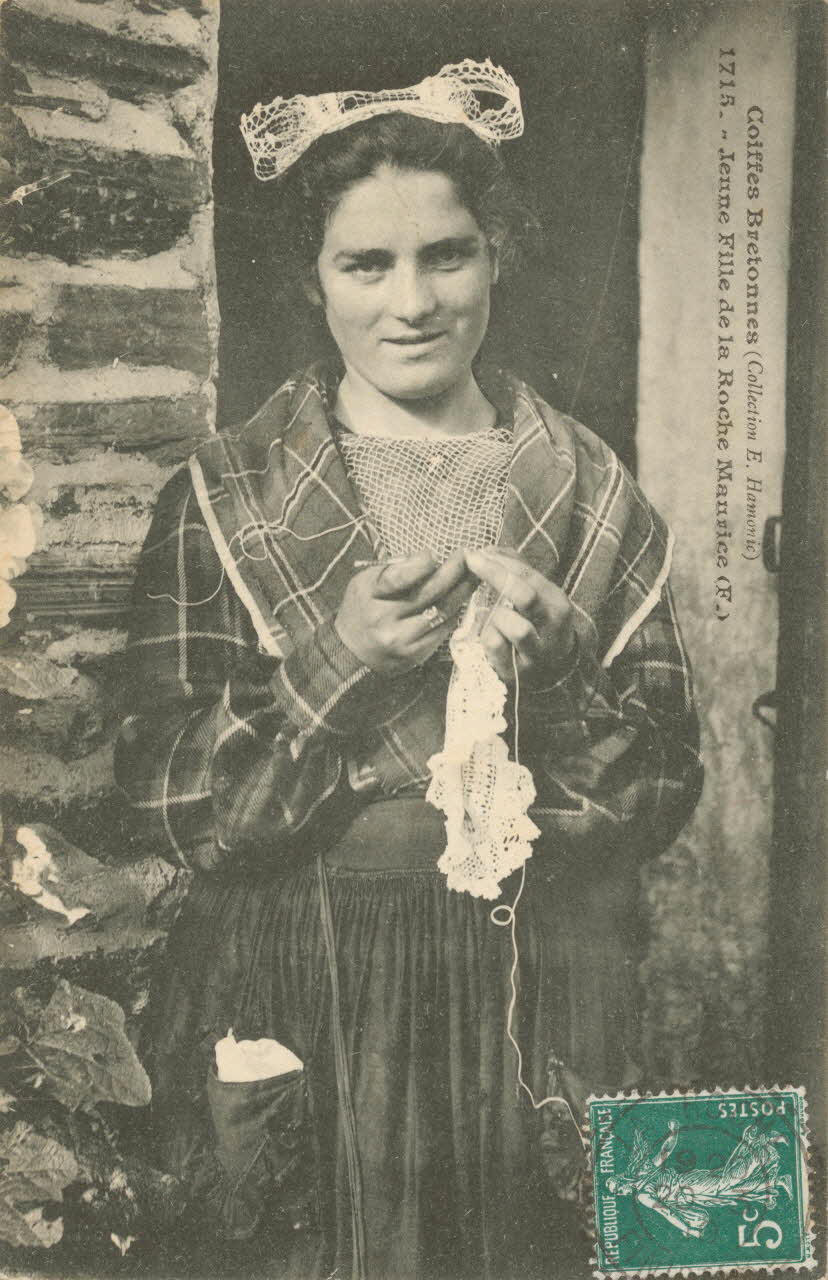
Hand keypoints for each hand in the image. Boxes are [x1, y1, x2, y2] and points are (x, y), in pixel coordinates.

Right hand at [335, 551, 474, 674]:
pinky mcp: (415, 654)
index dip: (420, 565)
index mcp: (369, 595)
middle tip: (468, 557)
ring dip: (462, 591)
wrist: (351, 653)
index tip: (433, 554)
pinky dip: (455, 612)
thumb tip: (428, 558)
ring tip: (474, 575)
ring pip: (441, 611)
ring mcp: (401, 640)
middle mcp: (384, 619)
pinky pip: (442, 629)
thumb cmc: (361, 609)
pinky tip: (462, 599)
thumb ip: (393, 569)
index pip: (397, 578)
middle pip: (428, 593)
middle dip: (453, 572)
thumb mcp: (366, 581)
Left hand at [464, 547, 575, 683]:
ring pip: (515, 626)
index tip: (475, 553)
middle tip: (472, 564)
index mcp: (556, 602)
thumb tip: (488, 550)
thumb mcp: (533, 593)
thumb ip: (514, 568)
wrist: (549, 668)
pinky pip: (496, 646)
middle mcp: (553, 627)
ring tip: (492, 615)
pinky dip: (487, 636)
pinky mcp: (518, 671)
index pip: (529, 575)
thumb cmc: (535, 623)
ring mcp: (538, 651)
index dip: (499, 562)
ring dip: (495, 616)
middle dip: (495, 575)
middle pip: (524, 595)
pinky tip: (489, 634)